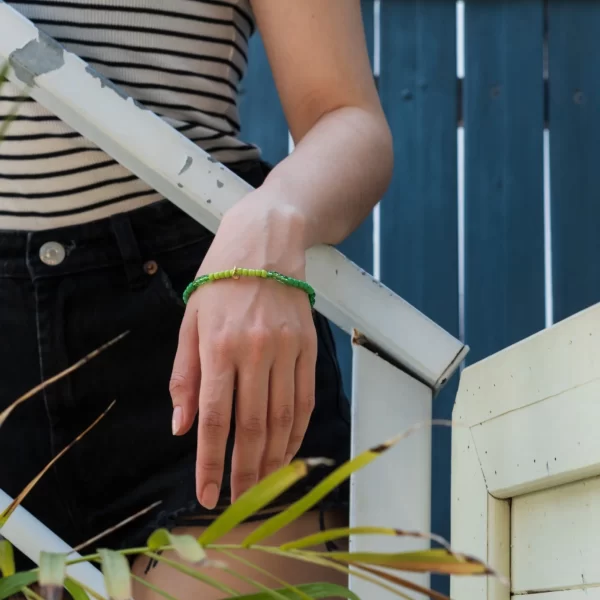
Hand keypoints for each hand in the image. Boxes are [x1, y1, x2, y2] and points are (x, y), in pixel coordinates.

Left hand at [169, 194, 316, 508]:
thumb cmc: (221, 282)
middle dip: (246, 470)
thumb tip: (181, 426)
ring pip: (283, 418)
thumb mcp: (190, 323)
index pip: (213, 418)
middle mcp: (255, 352)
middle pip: (253, 426)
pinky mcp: (308, 346)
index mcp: (219, 346)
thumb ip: (185, 376)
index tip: (208, 494)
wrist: (265, 244)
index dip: (210, 462)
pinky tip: (290, 451)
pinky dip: (299, 430)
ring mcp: (286, 349)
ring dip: (274, 458)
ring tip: (265, 484)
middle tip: (242, 500)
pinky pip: (306, 397)